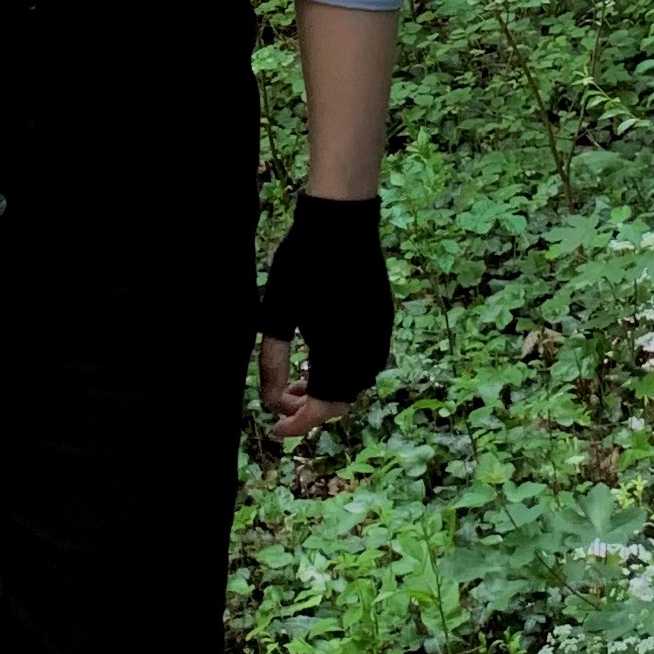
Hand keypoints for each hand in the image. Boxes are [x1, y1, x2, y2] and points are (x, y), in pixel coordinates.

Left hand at [255, 194, 392, 441]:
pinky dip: (343, 370)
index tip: (276, 431)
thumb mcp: (275, 316)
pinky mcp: (383, 319)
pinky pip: (367, 360)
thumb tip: (269, 400)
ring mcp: (379, 335)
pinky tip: (321, 356)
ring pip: (356, 383)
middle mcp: (365, 350)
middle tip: (282, 401)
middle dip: (311, 409)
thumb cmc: (302, 266)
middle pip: (341, 402)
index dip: (296, 425)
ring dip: (328, 390)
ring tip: (299, 379)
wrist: (341, 223)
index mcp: (337, 354)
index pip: (320, 410)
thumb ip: (271, 362)